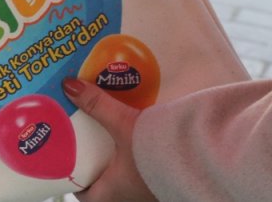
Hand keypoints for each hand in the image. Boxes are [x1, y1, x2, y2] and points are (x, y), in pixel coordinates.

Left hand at [63, 78, 157, 201]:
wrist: (208, 159)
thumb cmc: (160, 151)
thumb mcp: (124, 125)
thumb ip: (97, 105)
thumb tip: (68, 85)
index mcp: (112, 194)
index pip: (84, 194)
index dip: (74, 177)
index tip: (67, 158)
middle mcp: (129, 198)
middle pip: (103, 184)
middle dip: (95, 164)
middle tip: (86, 141)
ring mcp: (149, 194)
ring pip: (123, 179)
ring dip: (116, 162)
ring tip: (108, 136)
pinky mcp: (167, 183)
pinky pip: (144, 174)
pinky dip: (136, 159)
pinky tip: (138, 139)